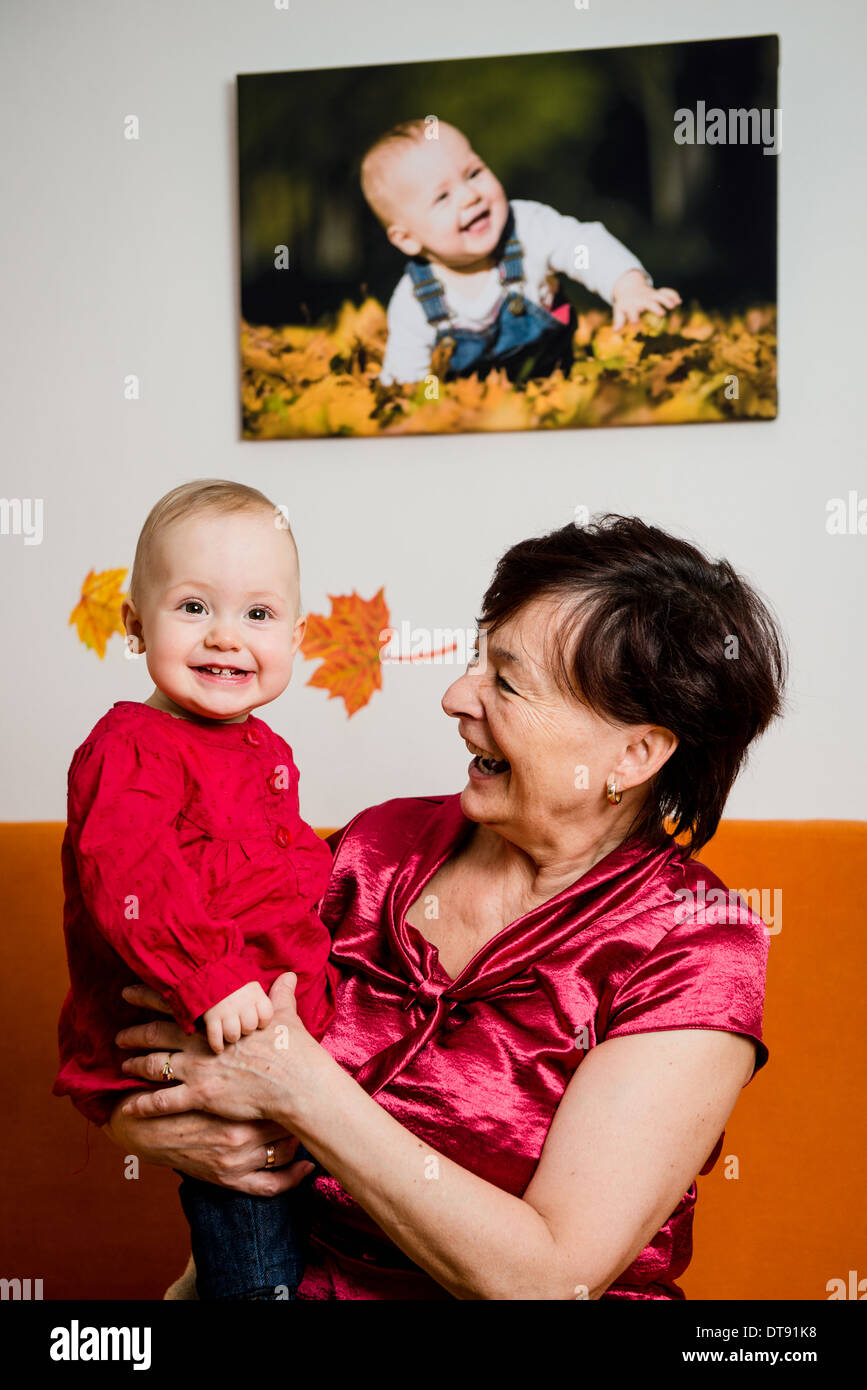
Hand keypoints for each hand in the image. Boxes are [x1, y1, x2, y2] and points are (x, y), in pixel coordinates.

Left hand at [116, 972, 319, 1125]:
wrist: (294, 1081)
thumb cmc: (292, 1047)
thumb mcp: (284, 1015)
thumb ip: (280, 995)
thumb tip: (289, 976)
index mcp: (215, 1021)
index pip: (174, 1004)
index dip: (147, 997)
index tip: (129, 991)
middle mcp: (199, 1043)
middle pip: (155, 1034)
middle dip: (133, 1033)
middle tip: (117, 1035)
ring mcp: (197, 1070)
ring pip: (154, 1065)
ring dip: (135, 1066)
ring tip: (123, 1067)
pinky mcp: (200, 1096)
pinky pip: (163, 1101)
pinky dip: (142, 1105)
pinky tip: (127, 1109)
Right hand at [202, 980, 273, 1052]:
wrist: (209, 973)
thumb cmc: (236, 984)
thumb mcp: (256, 985)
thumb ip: (277, 989)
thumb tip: (292, 976)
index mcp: (255, 994)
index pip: (266, 1016)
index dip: (262, 1022)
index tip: (257, 1020)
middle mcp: (241, 1003)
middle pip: (249, 1027)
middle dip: (246, 1030)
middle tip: (242, 1026)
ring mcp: (225, 1011)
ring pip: (233, 1035)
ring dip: (232, 1037)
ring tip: (231, 1034)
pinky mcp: (210, 1018)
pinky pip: (215, 1038)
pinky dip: (217, 1045)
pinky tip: (220, 1048)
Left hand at [611, 268, 680, 329]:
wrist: (630, 287)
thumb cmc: (625, 303)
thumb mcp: (619, 310)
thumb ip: (618, 320)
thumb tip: (615, 330)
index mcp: (633, 304)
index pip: (632, 310)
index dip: (633, 316)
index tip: (634, 321)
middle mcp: (643, 299)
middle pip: (650, 303)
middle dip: (656, 308)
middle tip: (662, 314)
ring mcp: (652, 296)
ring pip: (660, 296)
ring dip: (667, 300)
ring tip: (673, 306)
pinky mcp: (658, 293)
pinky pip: (667, 292)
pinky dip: (673, 295)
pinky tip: (679, 301)